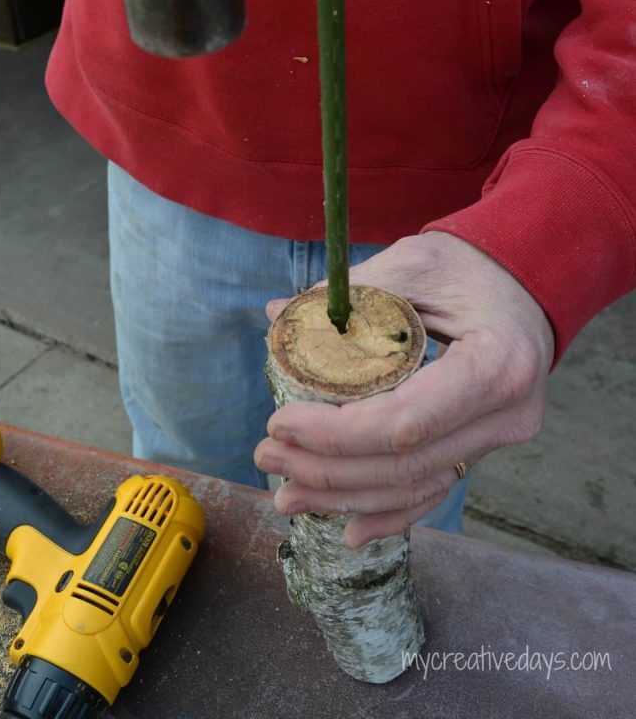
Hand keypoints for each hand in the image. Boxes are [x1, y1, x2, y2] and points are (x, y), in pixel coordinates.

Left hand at [254, 231, 553, 547]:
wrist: (525, 280)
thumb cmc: (470, 265)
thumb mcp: (411, 264)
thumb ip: (348, 296)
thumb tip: (276, 317)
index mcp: (495, 364)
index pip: (404, 423)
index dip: (335, 435)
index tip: (280, 423)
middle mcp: (506, 414)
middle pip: (405, 464)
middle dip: (328, 470)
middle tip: (266, 455)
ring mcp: (500, 437)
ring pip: (416, 485)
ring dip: (346, 497)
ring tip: (288, 494)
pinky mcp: (487, 446)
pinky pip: (435, 486)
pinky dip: (390, 511)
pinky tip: (348, 527)